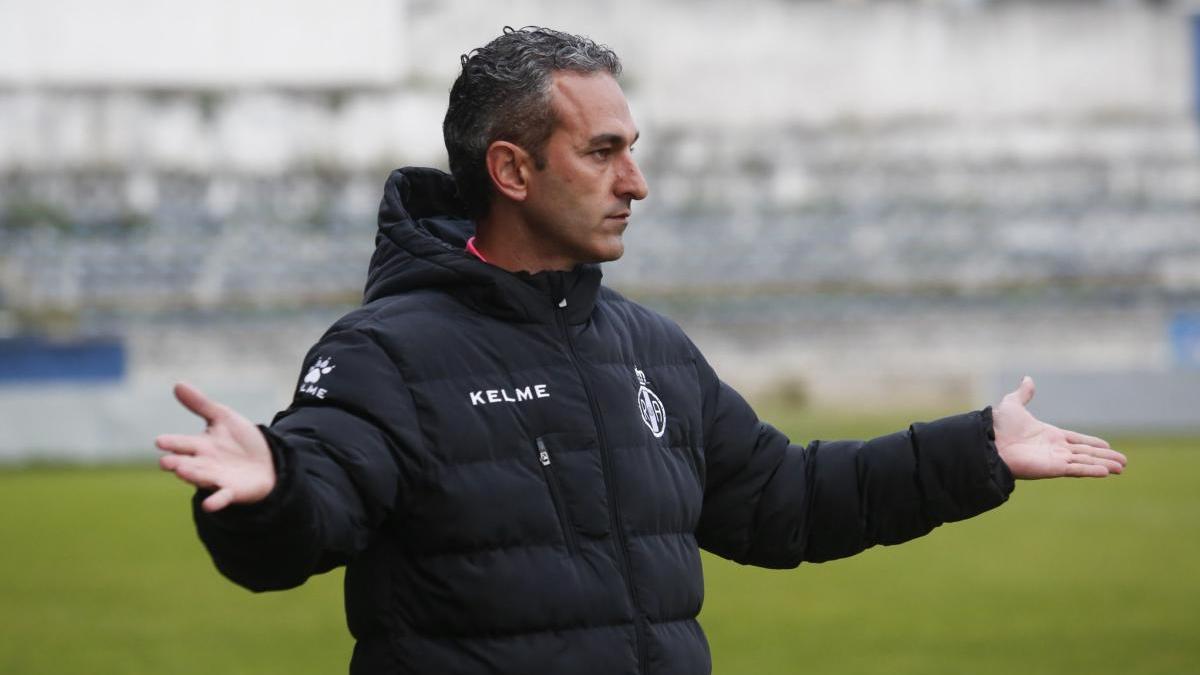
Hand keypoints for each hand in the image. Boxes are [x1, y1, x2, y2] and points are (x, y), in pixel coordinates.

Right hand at [156, 382, 275, 510]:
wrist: (269, 460)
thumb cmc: (241, 440)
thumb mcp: (223, 417)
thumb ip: (200, 404)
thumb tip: (177, 384)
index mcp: (199, 446)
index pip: (182, 444)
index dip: (171, 442)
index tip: (160, 441)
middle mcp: (204, 464)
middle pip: (187, 463)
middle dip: (176, 462)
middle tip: (165, 462)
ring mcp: (216, 478)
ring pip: (201, 477)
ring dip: (192, 476)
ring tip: (181, 472)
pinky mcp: (231, 491)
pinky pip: (221, 497)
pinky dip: (216, 501)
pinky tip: (209, 505)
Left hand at [993, 376, 1126, 478]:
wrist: (988, 441)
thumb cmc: (998, 426)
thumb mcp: (1012, 404)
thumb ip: (1023, 394)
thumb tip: (1028, 379)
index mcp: (1049, 435)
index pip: (1076, 440)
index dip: (1092, 443)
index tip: (1107, 445)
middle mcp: (1054, 449)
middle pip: (1085, 453)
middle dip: (1104, 456)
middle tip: (1123, 462)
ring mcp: (1055, 460)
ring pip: (1085, 462)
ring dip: (1104, 464)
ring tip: (1121, 468)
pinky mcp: (1053, 469)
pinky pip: (1076, 469)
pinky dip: (1091, 470)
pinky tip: (1107, 472)